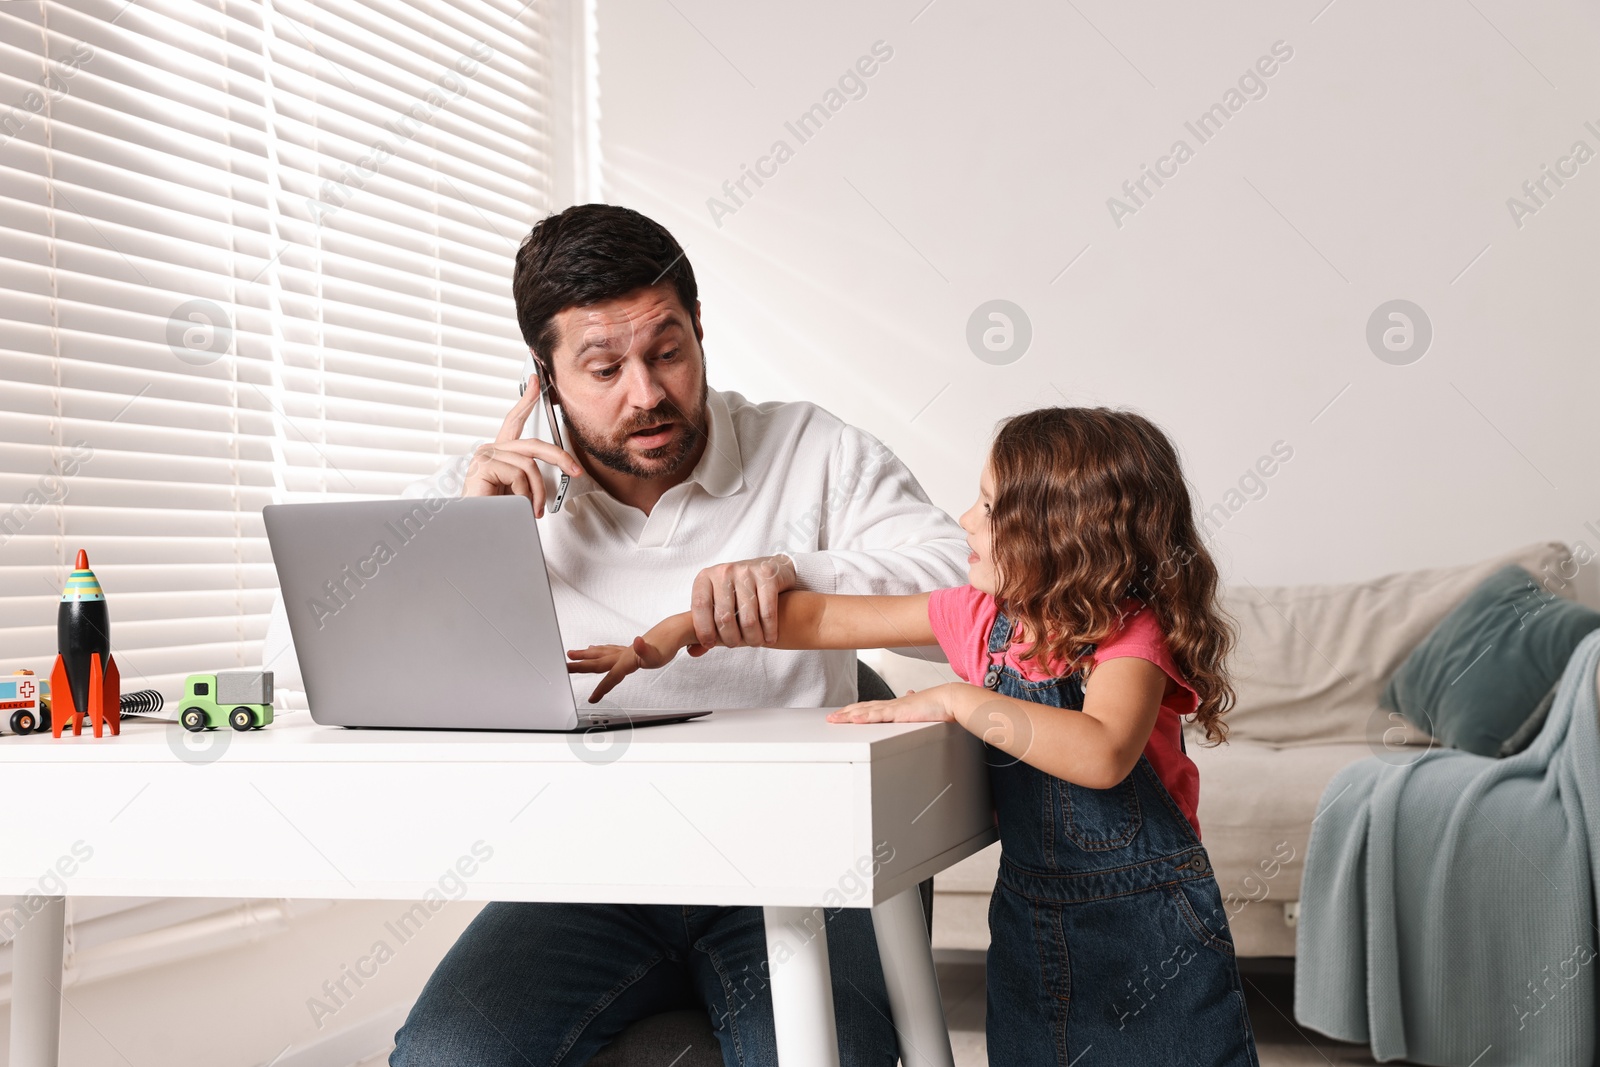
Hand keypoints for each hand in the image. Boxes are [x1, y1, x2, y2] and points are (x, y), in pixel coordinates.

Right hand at [463, 371, 583, 517]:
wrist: (476, 530)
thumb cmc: (495, 514)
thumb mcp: (519, 491)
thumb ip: (530, 475)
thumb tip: (557, 467)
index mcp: (499, 453)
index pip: (514, 422)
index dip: (526, 401)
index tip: (536, 382)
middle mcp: (490, 450)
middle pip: (533, 445)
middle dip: (559, 458)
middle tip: (576, 471)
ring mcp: (485, 456)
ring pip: (529, 465)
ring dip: (537, 491)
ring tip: (533, 508)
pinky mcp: (483, 465)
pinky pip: (518, 474)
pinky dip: (524, 493)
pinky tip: (514, 503)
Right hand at [567, 616, 709, 702]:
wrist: (674, 632)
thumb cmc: (667, 645)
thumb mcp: (657, 653)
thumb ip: (646, 651)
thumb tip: (637, 641)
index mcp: (627, 659)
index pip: (611, 676)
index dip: (601, 688)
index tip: (591, 698)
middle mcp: (623, 654)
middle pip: (597, 662)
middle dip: (580, 666)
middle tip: (564, 667)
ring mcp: (625, 650)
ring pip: (600, 653)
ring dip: (585, 655)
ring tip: (572, 653)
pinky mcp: (629, 648)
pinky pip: (608, 650)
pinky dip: (599, 650)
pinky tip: (594, 649)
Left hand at [690, 555, 795, 648]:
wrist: (771, 568)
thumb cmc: (739, 591)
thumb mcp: (718, 601)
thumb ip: (706, 625)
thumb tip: (694, 651)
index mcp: (706, 578)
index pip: (700, 605)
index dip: (704, 629)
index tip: (711, 644)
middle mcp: (724, 572)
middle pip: (724, 616)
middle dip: (731, 638)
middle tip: (736, 644)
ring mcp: (746, 571)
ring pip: (748, 618)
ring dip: (752, 638)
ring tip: (755, 642)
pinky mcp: (767, 575)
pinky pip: (767, 612)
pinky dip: (769, 630)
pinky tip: (770, 638)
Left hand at [826, 686, 953, 723]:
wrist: (949, 698)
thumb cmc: (938, 704)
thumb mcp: (921, 704)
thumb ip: (913, 700)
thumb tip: (911, 693)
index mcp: (895, 705)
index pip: (870, 707)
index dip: (855, 710)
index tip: (843, 713)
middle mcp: (891, 705)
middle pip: (862, 708)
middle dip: (845, 714)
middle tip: (830, 718)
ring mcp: (894, 708)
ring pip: (866, 711)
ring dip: (849, 716)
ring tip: (834, 720)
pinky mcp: (899, 713)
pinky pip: (879, 716)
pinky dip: (866, 717)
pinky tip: (855, 719)